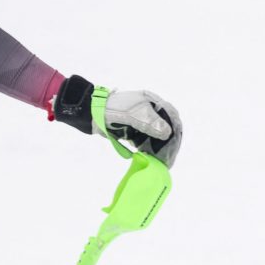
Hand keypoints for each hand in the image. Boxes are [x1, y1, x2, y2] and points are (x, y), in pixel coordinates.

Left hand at [53, 75, 182, 167]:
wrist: (89, 114)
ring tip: (161, 163)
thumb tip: (168, 133)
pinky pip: (144, 141)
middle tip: (168, 160)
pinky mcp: (132, 130)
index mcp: (152, 101)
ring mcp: (140, 121)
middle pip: (165, 128)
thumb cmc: (112, 110)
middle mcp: (149, 111)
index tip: (175, 145)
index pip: (171, 116)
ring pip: (155, 137)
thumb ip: (150, 123)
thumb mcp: (132, 115)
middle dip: (168, 144)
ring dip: (159, 149)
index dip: (175, 131)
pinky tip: (149, 159)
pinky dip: (148, 150)